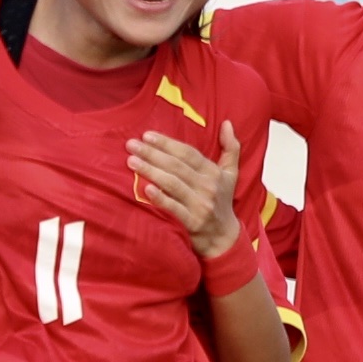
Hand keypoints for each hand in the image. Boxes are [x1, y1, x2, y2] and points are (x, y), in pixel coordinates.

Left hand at [128, 121, 241, 259]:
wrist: (223, 238)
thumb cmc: (222, 202)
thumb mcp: (231, 174)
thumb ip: (231, 148)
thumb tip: (227, 123)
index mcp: (213, 173)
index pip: (188, 153)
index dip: (167, 143)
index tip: (147, 136)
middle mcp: (208, 187)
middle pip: (176, 166)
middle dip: (152, 153)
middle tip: (131, 145)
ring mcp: (200, 205)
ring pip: (173, 184)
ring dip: (151, 171)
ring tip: (131, 161)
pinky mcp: (192, 223)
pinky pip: (174, 208)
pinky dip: (160, 198)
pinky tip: (145, 189)